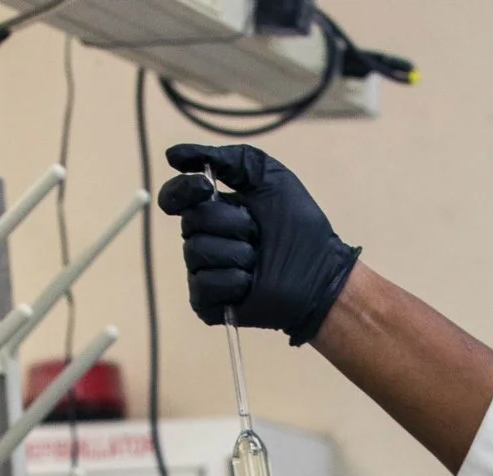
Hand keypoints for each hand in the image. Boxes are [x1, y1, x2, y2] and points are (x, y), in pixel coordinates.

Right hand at [157, 143, 360, 344]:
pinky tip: (250, 284)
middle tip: (258, 234)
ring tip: (258, 261)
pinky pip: (204, 285)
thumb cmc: (298, 226)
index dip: (183, 190)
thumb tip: (172, 155)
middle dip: (231, 223)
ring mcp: (204, 271)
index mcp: (213, 209)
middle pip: (190, 223)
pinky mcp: (208, 303)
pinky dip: (233, 282)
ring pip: (197, 253)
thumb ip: (228, 159)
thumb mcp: (267, 177)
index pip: (175, 196)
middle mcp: (204, 239)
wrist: (320, 273)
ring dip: (236, 254)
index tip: (206, 187)